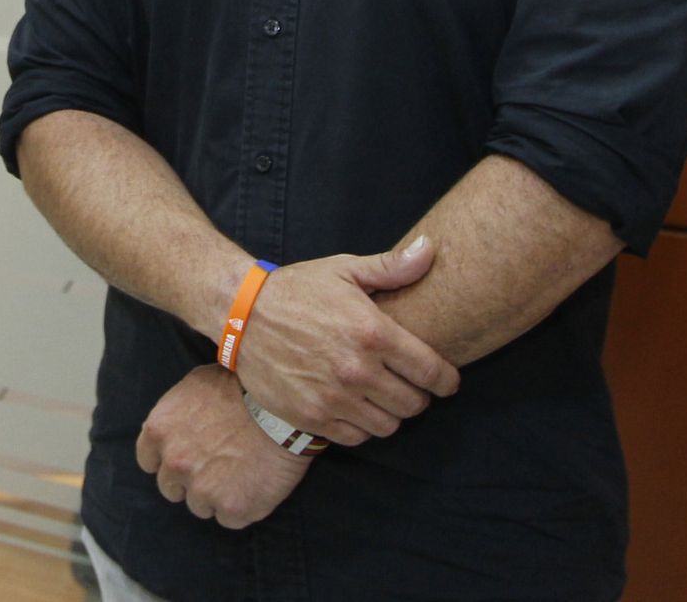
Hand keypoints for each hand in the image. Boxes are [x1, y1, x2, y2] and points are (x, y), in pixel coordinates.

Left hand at [134, 365, 310, 528]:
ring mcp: (202, 489)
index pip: (148, 461)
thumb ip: (177, 413)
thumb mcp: (194, 387)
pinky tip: (254, 485)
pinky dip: (241, 507)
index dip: (166, 461)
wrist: (278, 406)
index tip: (183, 460)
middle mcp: (175, 463)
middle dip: (189, 481)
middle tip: (215, 468)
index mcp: (159, 430)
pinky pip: (230, 519)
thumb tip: (174, 426)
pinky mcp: (232, 508)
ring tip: (239, 473)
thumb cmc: (239, 388)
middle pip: (171, 488)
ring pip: (200, 506)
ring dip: (215, 496)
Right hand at [234, 235, 459, 445]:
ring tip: (378, 393)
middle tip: (405, 382)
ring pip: (388, 425)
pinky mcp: (312, 417)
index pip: (433, 373)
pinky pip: (357, 437)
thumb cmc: (297, 289)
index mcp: (372, 332)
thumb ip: (392, 267)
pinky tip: (352, 404)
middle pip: (415, 404)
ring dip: (389, 412)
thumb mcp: (343, 269)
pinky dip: (360, 425)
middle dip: (417, 394)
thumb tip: (431, 248)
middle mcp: (357, 370)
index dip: (446, 379)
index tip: (444, 379)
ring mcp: (334, 398)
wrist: (240, 312)